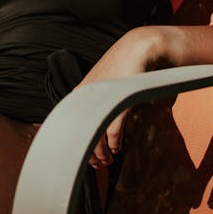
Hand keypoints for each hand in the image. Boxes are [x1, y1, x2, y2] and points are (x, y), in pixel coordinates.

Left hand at [80, 27, 178, 169]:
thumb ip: (98, 98)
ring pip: (96, 135)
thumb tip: (95, 119)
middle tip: (96, 165)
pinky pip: (113, 130)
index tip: (83, 156)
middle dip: (88, 152)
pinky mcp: (119, 101)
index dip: (76, 143)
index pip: (72, 125)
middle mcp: (88, 96)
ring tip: (106, 161)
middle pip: (82, 133)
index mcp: (81, 92)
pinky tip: (116, 148)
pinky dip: (114, 143)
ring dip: (100, 152)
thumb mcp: (105, 83)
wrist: (139, 48)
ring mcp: (103, 99)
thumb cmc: (123, 67)